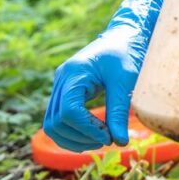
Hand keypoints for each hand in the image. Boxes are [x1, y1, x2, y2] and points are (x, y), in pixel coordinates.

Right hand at [42, 0, 162, 150]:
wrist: (122, 37)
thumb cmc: (126, 54)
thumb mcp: (125, 81)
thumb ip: (119, 112)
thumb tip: (121, 143)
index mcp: (75, 72)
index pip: (69, 110)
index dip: (87, 130)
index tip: (109, 136)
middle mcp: (62, 79)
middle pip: (56, 121)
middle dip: (80, 137)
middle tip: (107, 139)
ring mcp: (60, 85)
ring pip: (52, 125)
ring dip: (73, 139)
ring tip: (100, 139)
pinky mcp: (64, 91)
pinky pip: (57, 119)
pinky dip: (71, 133)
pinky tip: (91, 135)